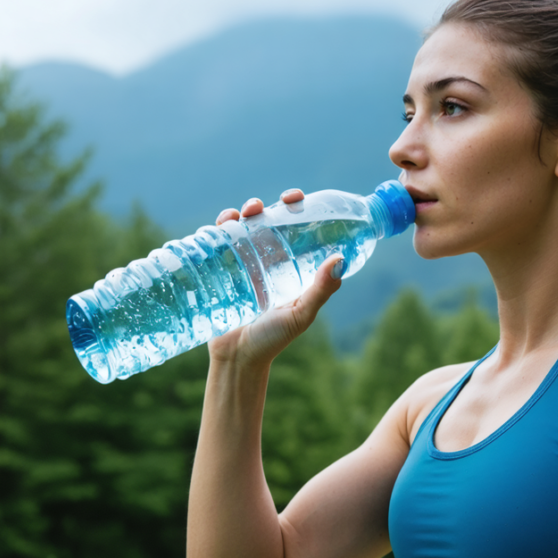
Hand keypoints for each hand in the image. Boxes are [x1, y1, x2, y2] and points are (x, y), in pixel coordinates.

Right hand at [207, 189, 344, 367]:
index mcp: (289, 265)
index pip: (294, 228)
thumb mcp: (301, 314)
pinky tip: (222, 224)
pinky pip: (217, 242)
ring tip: (243, 213)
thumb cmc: (273, 339)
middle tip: (266, 204)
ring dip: (240, 212)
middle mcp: (266, 261)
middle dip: (264, 205)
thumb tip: (340, 258)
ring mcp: (241, 264)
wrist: (238, 359)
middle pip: (265, 222)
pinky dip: (219, 227)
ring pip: (240, 227)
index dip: (296, 208)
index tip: (297, 198)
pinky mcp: (218, 271)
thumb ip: (321, 290)